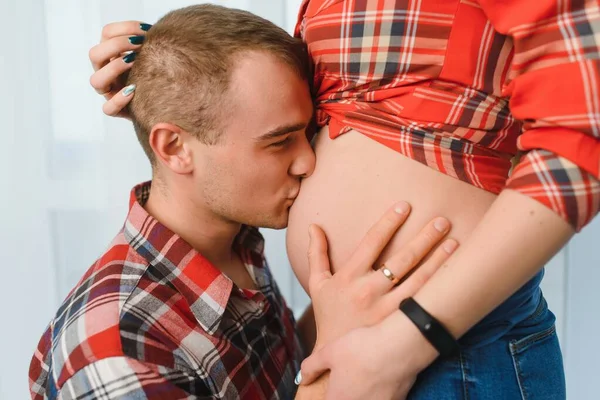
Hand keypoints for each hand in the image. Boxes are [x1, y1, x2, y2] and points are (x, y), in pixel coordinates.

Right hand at [89, 20, 150, 117]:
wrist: (165, 102)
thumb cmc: (159, 74)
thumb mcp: (154, 56)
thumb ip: (151, 43)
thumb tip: (157, 30)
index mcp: (113, 54)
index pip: (106, 33)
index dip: (124, 28)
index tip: (147, 31)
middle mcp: (106, 71)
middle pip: (94, 54)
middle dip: (116, 45)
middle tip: (139, 44)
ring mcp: (109, 92)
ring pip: (96, 80)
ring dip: (114, 68)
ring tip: (135, 63)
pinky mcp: (116, 111)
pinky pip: (108, 108)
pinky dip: (119, 99)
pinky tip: (134, 90)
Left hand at [299, 311, 437, 399]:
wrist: (399, 346)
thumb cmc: (363, 348)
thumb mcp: (329, 352)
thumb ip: (311, 367)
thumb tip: (302, 378)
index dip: (328, 395)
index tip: (331, 388)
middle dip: (344, 394)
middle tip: (348, 379)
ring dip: (362, 393)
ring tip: (364, 376)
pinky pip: (382, 399)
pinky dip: (380, 392)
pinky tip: (381, 376)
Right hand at [307, 201, 457, 347]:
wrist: (336, 355)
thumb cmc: (329, 316)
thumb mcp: (317, 284)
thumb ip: (316, 253)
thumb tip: (313, 226)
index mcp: (349, 277)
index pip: (372, 242)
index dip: (389, 222)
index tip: (405, 206)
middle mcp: (368, 291)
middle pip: (401, 259)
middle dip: (424, 238)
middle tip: (442, 221)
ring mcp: (386, 310)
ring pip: (418, 280)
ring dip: (438, 260)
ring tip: (454, 242)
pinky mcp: (398, 325)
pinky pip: (422, 302)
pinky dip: (437, 287)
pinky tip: (452, 274)